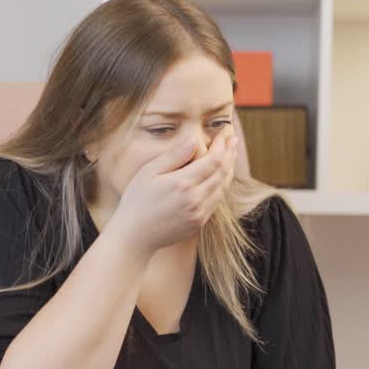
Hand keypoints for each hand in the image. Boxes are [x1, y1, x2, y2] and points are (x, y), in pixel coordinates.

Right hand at [106, 127, 239, 254]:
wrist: (134, 236)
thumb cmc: (136, 200)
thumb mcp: (148, 172)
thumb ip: (174, 156)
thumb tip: (194, 140)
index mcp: (183, 183)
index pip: (213, 159)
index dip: (222, 145)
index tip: (225, 133)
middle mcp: (195, 199)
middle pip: (222, 172)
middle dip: (230, 153)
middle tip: (234, 139)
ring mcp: (199, 213)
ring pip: (223, 187)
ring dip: (229, 169)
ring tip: (231, 154)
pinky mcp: (199, 223)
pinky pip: (216, 201)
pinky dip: (222, 185)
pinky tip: (221, 177)